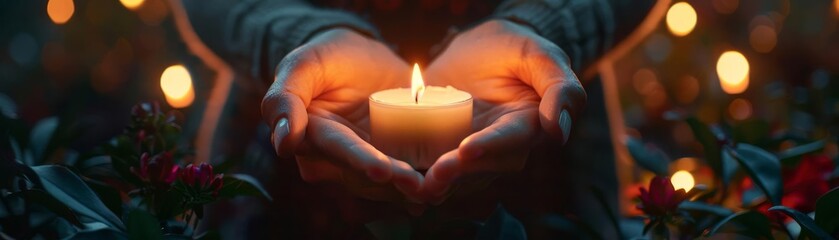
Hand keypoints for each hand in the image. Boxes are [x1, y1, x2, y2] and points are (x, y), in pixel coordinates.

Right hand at [261, 29, 423, 205]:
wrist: (363, 58)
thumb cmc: (328, 58)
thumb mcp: (304, 64)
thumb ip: (285, 97)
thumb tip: (284, 144)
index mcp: (313, 137)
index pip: (338, 151)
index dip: (359, 161)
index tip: (380, 171)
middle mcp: (337, 158)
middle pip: (366, 175)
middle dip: (392, 181)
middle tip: (418, 184)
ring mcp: (366, 162)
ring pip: (387, 184)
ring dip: (410, 189)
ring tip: (435, 188)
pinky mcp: (392, 160)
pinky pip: (406, 176)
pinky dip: (423, 181)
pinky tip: (442, 186)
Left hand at [420, 20, 586, 203]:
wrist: (475, 50)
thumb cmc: (512, 48)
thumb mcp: (537, 54)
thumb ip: (559, 86)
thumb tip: (558, 131)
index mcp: (529, 125)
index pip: (513, 140)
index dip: (492, 146)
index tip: (467, 149)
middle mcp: (503, 147)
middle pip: (484, 166)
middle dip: (460, 172)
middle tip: (435, 173)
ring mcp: (473, 152)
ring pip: (460, 177)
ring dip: (440, 183)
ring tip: (417, 185)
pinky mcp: (445, 152)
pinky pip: (435, 170)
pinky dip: (420, 178)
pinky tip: (401, 181)